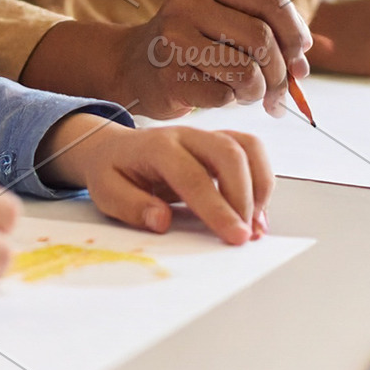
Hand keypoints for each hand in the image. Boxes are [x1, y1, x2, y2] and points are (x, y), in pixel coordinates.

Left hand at [38, 112, 272, 244]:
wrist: (113, 148)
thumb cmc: (112, 171)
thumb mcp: (106, 192)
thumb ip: (132, 206)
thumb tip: (161, 221)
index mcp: (157, 146)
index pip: (193, 176)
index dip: (217, 207)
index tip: (234, 235)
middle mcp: (186, 134)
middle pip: (229, 153)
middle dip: (245, 196)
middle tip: (248, 234)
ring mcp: (206, 134)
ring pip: (247, 146)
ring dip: (260, 185)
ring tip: (257, 224)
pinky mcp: (220, 141)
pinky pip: (251, 149)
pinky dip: (262, 178)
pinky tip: (257, 210)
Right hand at [111, 0, 312, 118]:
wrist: (137, 66)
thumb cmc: (197, 43)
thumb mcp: (229, 21)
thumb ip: (273, 33)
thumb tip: (309, 61)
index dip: (294, 28)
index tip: (301, 52)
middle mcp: (187, 4)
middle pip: (261, 38)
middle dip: (280, 71)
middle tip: (279, 88)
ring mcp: (174, 39)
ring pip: (247, 72)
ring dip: (257, 91)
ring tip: (249, 93)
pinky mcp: (169, 77)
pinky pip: (224, 97)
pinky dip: (231, 101)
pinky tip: (218, 95)